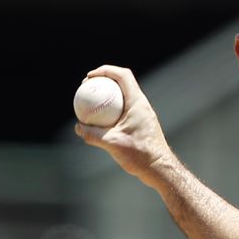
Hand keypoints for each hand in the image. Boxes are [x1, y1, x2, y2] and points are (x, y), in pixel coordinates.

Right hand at [74, 65, 174, 187]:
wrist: (160, 168)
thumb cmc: (140, 155)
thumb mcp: (113, 144)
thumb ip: (93, 134)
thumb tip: (78, 127)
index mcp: (138, 103)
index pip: (123, 75)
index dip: (105, 70)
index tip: (89, 77)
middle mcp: (142, 105)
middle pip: (122, 83)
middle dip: (103, 80)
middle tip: (86, 88)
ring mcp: (142, 114)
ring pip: (123, 97)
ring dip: (107, 96)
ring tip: (90, 103)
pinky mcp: (141, 124)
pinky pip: (123, 110)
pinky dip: (111, 111)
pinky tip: (98, 122)